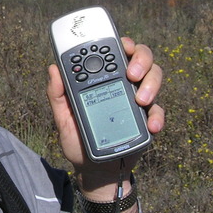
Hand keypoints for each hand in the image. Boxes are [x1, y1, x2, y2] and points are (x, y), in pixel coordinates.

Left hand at [47, 38, 163, 203]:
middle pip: (141, 57)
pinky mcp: (148, 119)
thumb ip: (57, 95)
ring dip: (151, 84)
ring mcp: (139, 99)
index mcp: (103, 78)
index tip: (115, 47)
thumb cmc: (78, 140)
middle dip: (140, 59)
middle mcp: (124, 83)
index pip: (114, 51)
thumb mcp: (63, 118)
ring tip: (140, 100)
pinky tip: (151, 125)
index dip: (117, 42)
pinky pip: (159, 111)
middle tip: (131, 73)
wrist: (95, 170)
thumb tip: (53, 69)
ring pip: (155, 77)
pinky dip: (157, 117)